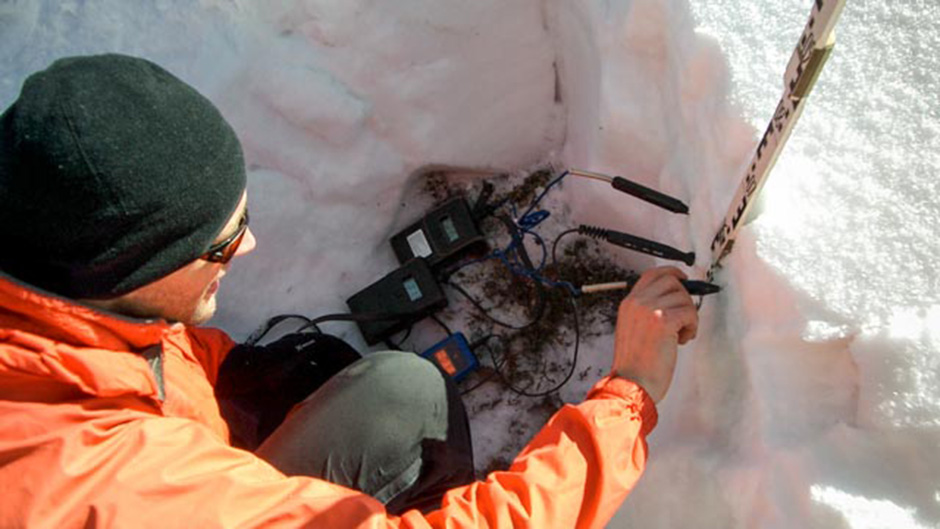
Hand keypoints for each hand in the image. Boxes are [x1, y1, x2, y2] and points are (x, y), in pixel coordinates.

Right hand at [612, 267, 698, 402]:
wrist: (631, 383)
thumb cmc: (635, 364)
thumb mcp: (633, 329)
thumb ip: (646, 311)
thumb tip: (674, 299)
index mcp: (628, 303)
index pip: (652, 274)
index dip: (671, 273)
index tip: (683, 280)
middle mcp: (637, 302)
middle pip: (671, 281)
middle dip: (685, 298)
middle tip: (684, 318)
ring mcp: (648, 310)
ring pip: (684, 298)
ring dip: (689, 316)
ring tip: (680, 335)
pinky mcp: (663, 322)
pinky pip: (689, 313)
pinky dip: (692, 326)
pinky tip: (682, 340)